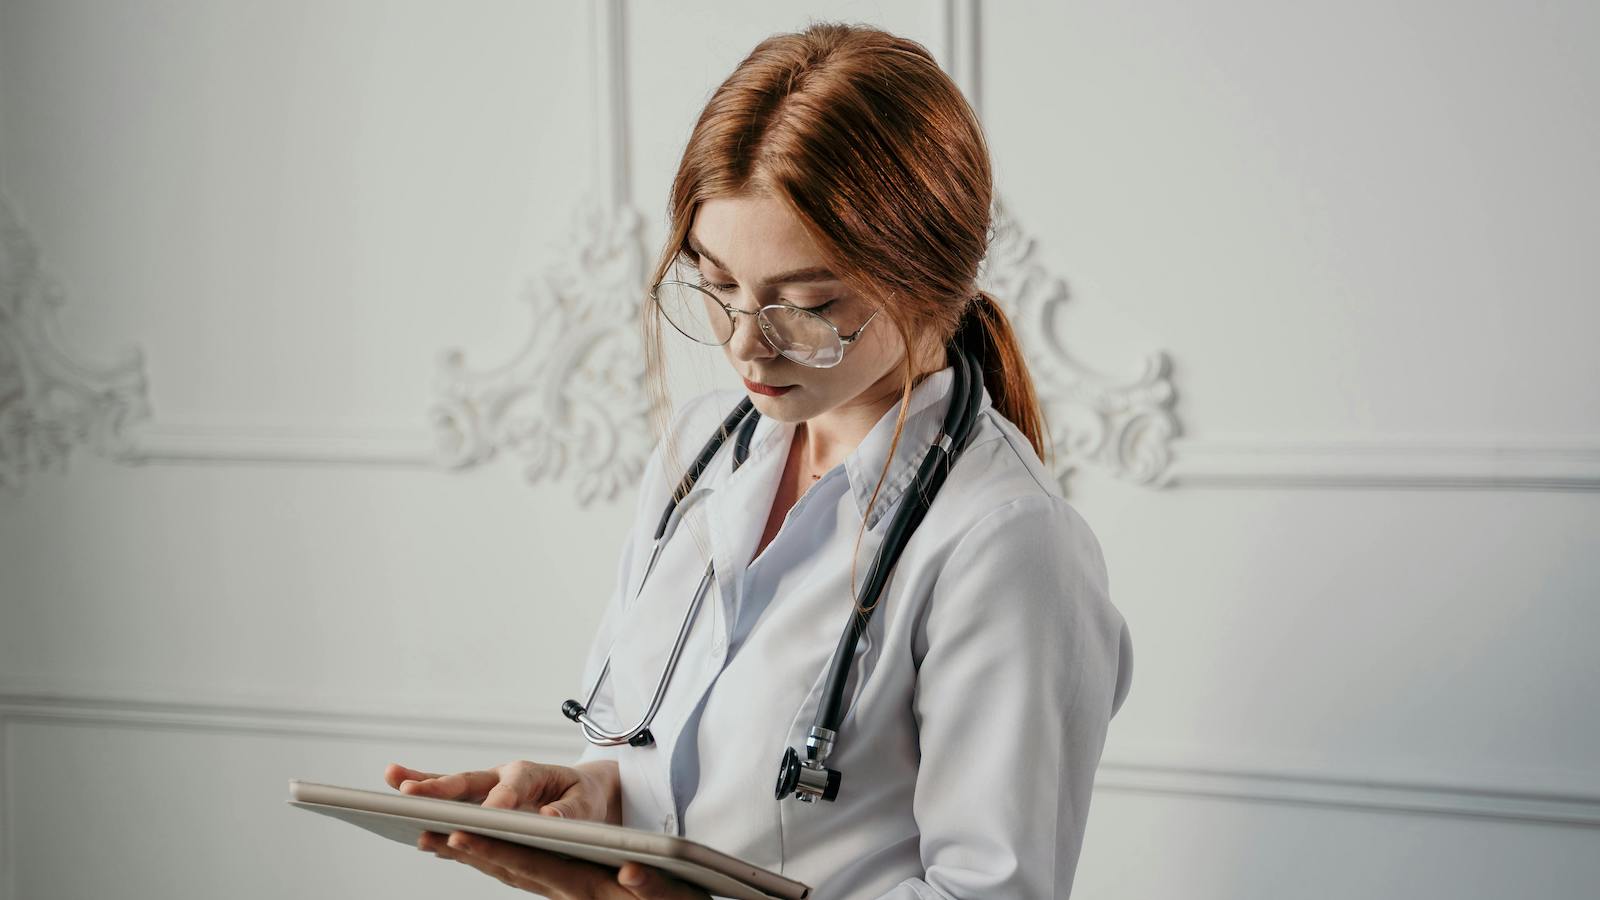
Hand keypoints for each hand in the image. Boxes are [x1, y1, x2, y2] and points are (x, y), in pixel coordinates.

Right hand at [384, 759, 617, 823]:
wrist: (583, 790)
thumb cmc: (584, 796)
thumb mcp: (587, 803)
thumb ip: (571, 811)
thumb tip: (550, 818)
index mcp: (531, 774)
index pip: (511, 787)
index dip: (498, 801)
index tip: (485, 815)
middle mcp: (503, 777)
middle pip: (469, 781)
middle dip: (440, 786)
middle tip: (410, 791)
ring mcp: (488, 789)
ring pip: (452, 787)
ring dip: (423, 786)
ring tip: (392, 781)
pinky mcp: (481, 801)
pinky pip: (452, 802)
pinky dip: (430, 805)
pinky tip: (405, 813)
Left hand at [419, 829, 712, 898]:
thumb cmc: (678, 898)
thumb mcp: (673, 894)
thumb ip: (651, 887)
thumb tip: (630, 873)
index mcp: (589, 888)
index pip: (535, 866)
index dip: (497, 849)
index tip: (460, 834)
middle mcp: (571, 892)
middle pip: (514, 869)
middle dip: (472, 851)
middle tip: (430, 833)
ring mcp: (568, 893)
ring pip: (514, 873)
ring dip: (477, 857)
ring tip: (437, 839)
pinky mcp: (571, 888)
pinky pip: (527, 874)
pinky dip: (498, 861)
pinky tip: (477, 849)